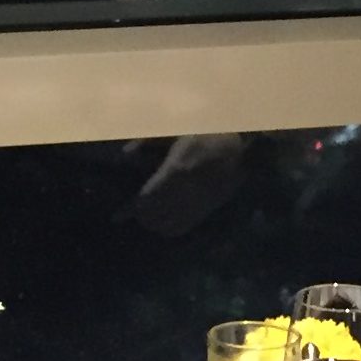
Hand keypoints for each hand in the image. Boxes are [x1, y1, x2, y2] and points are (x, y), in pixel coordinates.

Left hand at [126, 132, 248, 236]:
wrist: (244, 148)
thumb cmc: (209, 135)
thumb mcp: (177, 131)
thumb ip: (149, 141)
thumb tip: (125, 153)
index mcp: (175, 171)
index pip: (146, 199)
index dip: (129, 209)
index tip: (117, 216)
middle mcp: (184, 192)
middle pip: (154, 216)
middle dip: (141, 217)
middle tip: (133, 212)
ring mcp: (198, 203)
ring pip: (169, 225)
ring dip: (155, 224)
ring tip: (148, 218)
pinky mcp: (209, 208)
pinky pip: (186, 226)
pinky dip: (172, 229)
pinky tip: (167, 223)